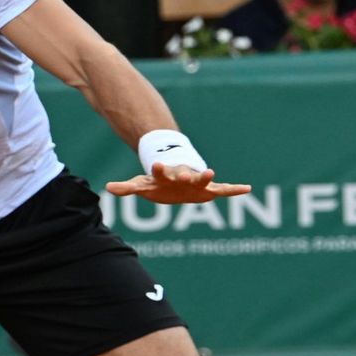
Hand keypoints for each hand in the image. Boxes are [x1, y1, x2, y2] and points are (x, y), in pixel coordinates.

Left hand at [106, 164, 250, 204]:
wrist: (176, 178)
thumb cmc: (157, 183)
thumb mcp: (141, 186)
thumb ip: (127, 188)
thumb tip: (108, 188)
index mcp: (165, 176)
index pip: (160, 172)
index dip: (159, 169)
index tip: (158, 165)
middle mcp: (182, 177)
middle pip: (184, 176)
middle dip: (186, 175)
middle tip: (187, 174)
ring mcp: (196, 183)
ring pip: (203, 180)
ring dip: (207, 178)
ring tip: (212, 173)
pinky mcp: (209, 190)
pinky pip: (224, 190)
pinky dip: (234, 190)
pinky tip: (247, 188)